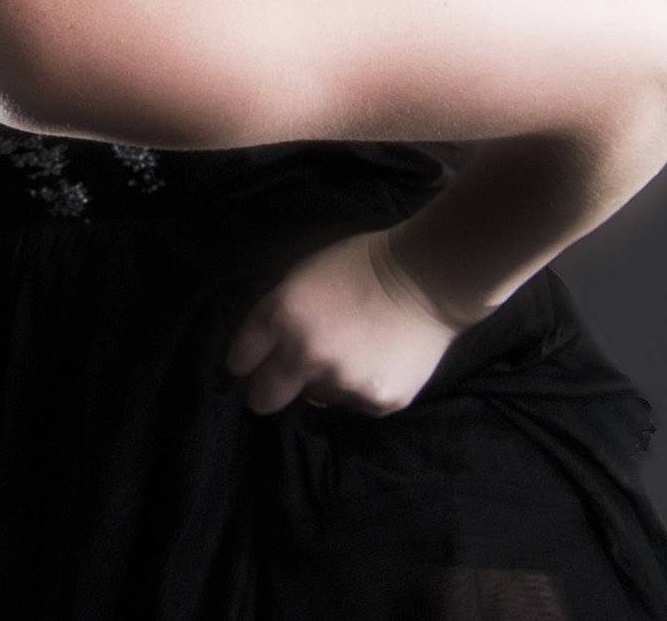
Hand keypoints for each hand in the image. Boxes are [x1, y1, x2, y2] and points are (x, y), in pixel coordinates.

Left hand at [222, 225, 482, 415]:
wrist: (427, 277)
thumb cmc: (361, 264)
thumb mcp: (304, 275)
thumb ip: (279, 314)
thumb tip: (264, 351)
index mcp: (282, 315)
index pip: (240, 359)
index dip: (244, 361)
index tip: (249, 365)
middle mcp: (305, 354)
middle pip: (263, 398)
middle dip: (268, 390)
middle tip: (282, 380)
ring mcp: (342, 383)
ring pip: (315, 397)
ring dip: (324, 380)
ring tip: (353, 349)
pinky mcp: (376, 402)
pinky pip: (354, 403)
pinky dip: (360, 387)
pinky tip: (378, 359)